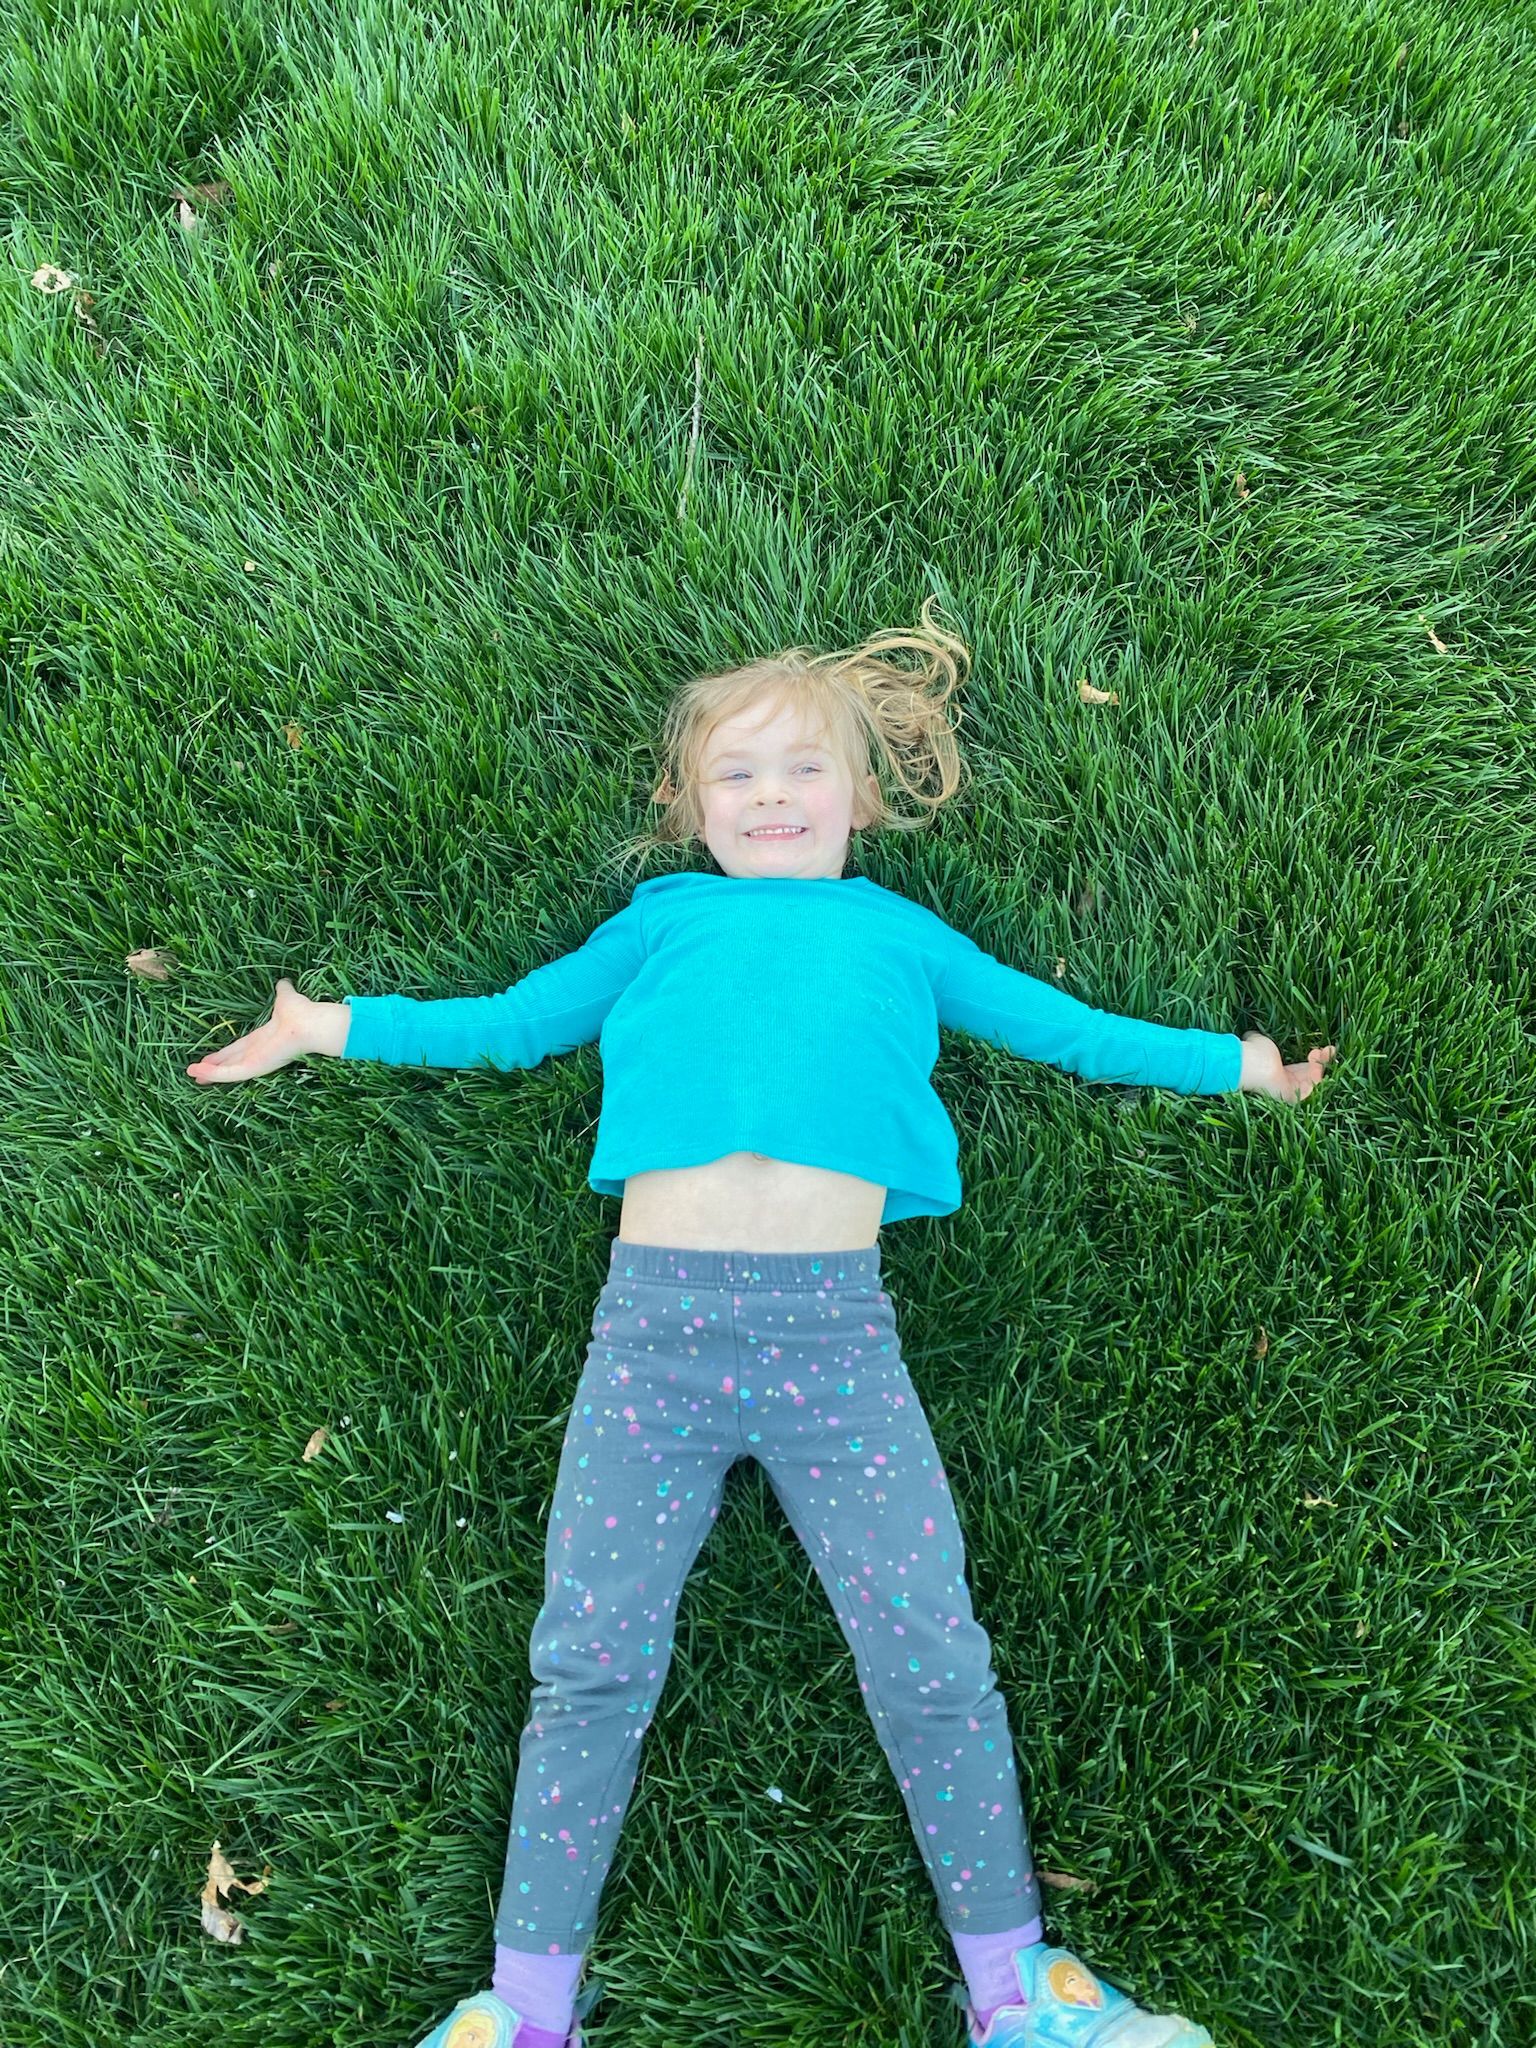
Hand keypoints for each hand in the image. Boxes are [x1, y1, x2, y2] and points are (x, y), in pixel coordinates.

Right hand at [186, 978, 321, 1083]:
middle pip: (230, 1062)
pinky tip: (198, 1072)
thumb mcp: (285, 998)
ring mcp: (256, 1062)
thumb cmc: (302, 1012)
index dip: (224, 1053)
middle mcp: (258, 1053)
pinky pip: (231, 1073)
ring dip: (209, 1073)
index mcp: (264, 1038)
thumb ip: (282, 991)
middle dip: (214, 1067)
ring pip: (228, 1071)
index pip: (239, 1048)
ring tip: (191, 1073)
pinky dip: (214, 1073)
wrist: (310, 1023)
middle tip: (196, 1072)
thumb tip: (284, 981)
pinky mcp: (255, 1067)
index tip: (209, 1057)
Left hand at [1239, 1029, 1334, 1101]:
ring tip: (1314, 1053)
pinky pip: (1310, 1090)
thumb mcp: (1260, 1041)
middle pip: (1313, 1075)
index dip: (1317, 1058)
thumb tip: (1251, 1034)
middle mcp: (1288, 1084)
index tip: (1327, 1048)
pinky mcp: (1292, 1097)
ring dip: (1318, 1066)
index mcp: (1282, 1073)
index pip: (1305, 1068)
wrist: (1248, 1063)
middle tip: (1329, 1049)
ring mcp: (1291, 1092)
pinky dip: (1315, 1075)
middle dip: (1323, 1061)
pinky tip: (1314, 1062)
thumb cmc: (1252, 1052)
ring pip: (1314, 1081)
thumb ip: (1259, 1039)